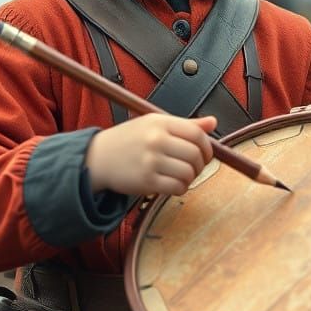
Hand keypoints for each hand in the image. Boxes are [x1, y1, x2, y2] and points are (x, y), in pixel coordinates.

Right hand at [85, 114, 216, 196]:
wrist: (97, 158)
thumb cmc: (127, 140)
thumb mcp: (153, 124)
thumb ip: (185, 124)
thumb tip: (212, 122)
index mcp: (159, 123)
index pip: (197, 133)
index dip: (207, 146)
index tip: (205, 154)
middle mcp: (156, 140)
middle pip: (195, 154)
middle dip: (200, 164)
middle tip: (193, 167)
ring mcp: (151, 161)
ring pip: (189, 172)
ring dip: (190, 178)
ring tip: (181, 176)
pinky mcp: (147, 181)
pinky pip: (177, 187)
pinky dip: (180, 188)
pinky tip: (173, 184)